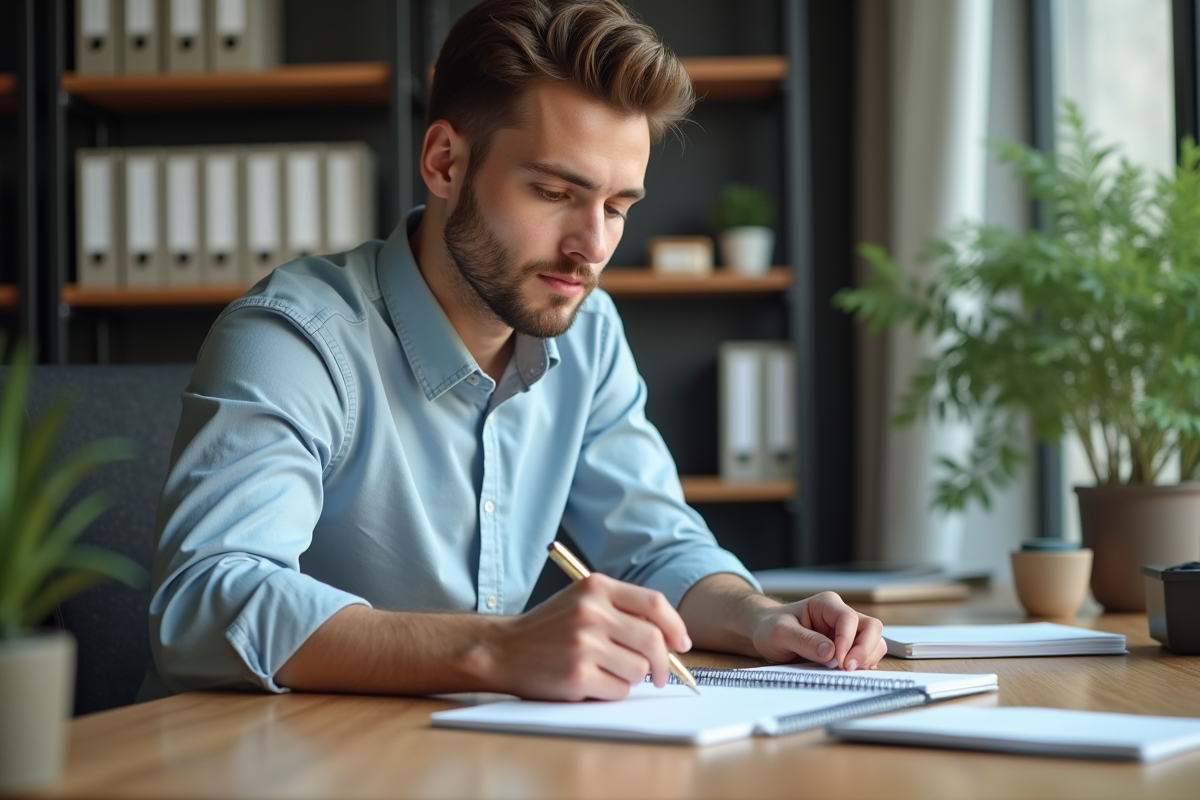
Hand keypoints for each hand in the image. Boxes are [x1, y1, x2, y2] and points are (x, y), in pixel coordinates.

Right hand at [484, 574, 692, 700]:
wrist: (502, 649)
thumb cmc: (548, 629)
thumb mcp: (581, 601)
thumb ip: (622, 610)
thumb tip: (671, 640)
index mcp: (596, 587)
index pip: (654, 603)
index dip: (675, 626)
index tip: (681, 644)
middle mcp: (591, 612)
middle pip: (653, 640)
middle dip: (664, 663)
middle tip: (661, 676)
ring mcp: (584, 644)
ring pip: (639, 669)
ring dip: (633, 678)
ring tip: (610, 674)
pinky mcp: (577, 675)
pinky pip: (619, 690)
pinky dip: (613, 691)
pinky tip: (592, 683)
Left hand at [750, 591, 885, 670]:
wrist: (764, 633)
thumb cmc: (771, 627)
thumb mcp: (780, 633)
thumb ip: (804, 640)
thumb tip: (830, 652)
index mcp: (826, 604)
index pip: (849, 619)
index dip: (848, 641)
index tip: (838, 661)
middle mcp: (840, 615)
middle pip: (872, 628)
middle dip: (865, 650)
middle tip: (848, 669)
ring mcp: (847, 632)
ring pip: (874, 642)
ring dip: (866, 658)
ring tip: (845, 671)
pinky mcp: (847, 647)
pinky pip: (866, 655)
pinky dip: (863, 665)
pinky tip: (846, 673)